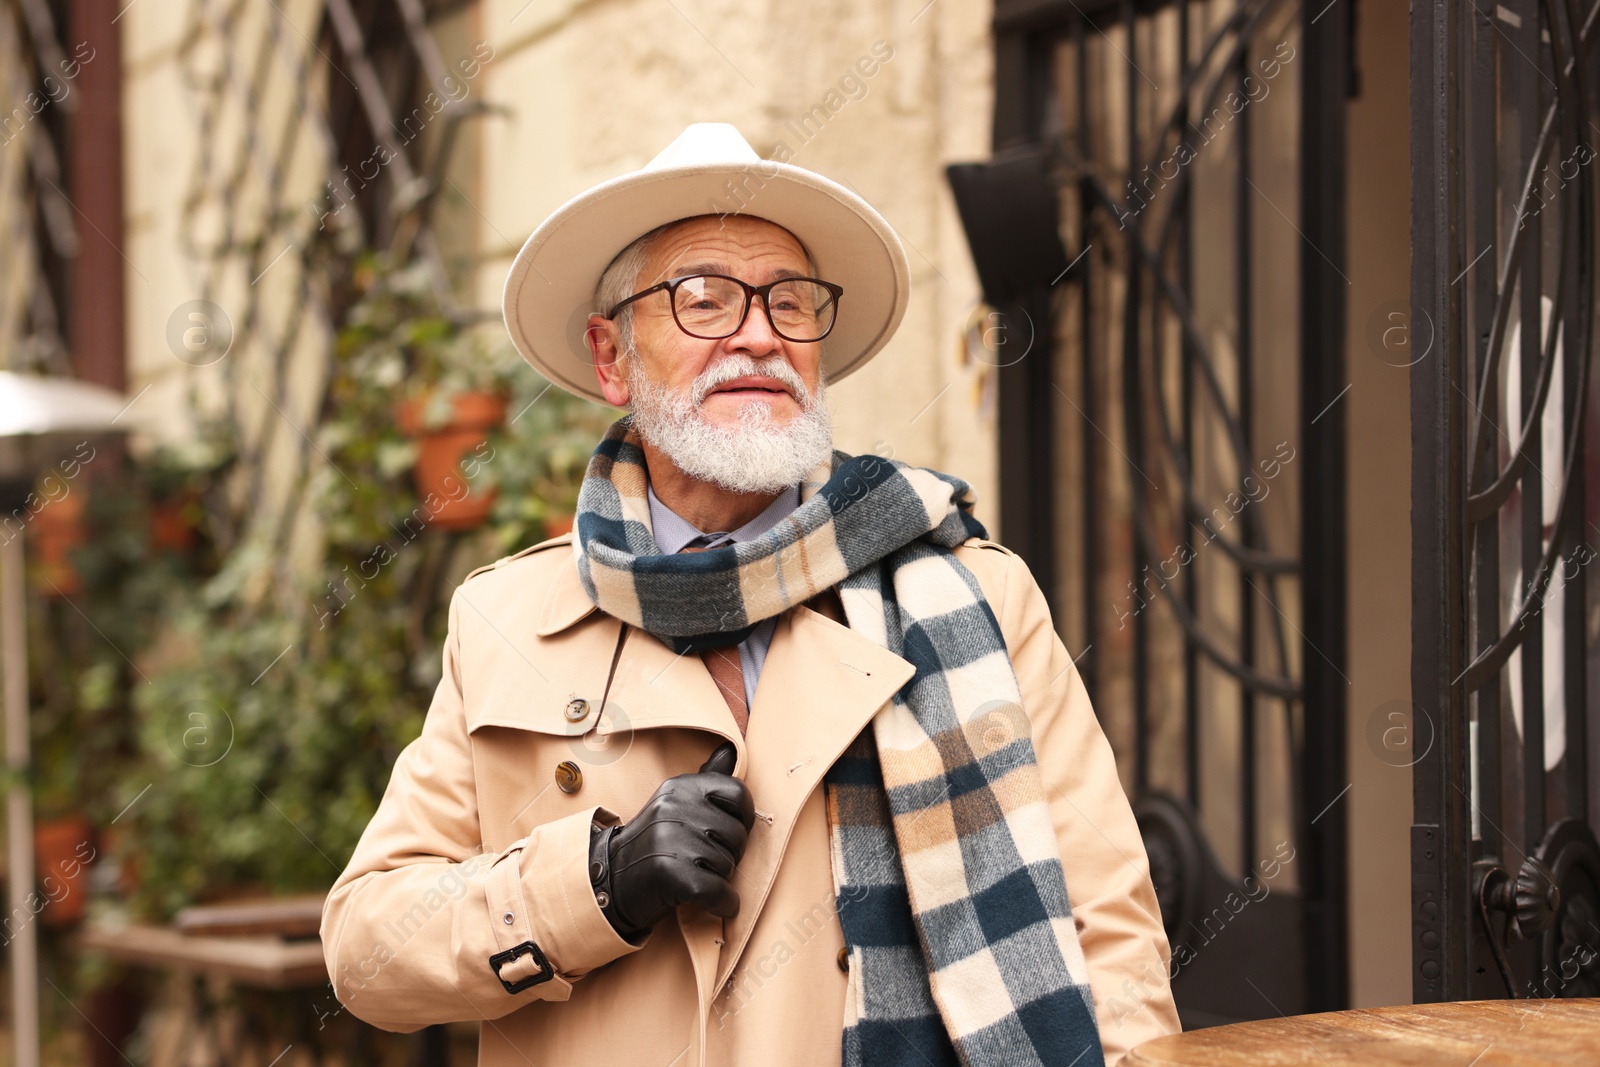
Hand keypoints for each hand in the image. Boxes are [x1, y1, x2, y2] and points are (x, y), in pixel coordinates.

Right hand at [590, 743, 753, 939]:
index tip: (730, 831)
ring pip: (729, 865)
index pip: (738, 794)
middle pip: (738, 835)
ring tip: (693, 875)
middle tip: (702, 860)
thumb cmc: (654, 843)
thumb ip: (706, 780)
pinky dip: (723, 903)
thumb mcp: (674, 803)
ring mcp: (671, 840)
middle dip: (729, 855)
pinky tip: (714, 903)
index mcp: (679, 787)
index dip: (744, 818)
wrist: (611, 881)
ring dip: (719, 879)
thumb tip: (729, 751)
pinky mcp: (670, 874)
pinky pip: (719, 892)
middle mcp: (674, 809)